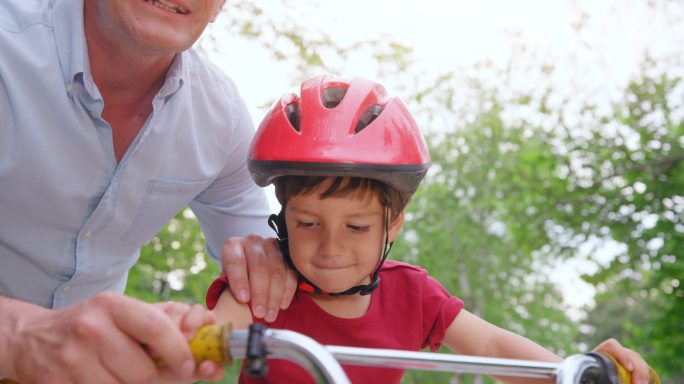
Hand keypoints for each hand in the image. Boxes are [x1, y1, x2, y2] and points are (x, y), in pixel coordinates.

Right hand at [6, 293, 209, 382]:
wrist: (34, 339)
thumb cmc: (94, 326)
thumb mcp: (124, 313)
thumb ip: (165, 322)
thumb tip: (206, 335)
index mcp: (112, 305)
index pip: (155, 327)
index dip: (179, 349)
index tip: (191, 364)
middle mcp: (91, 328)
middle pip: (143, 370)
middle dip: (155, 377)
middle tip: (153, 372)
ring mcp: (72, 359)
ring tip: (121, 373)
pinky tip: (104, 380)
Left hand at [220, 235, 296, 321]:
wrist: (249, 266)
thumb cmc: (235, 277)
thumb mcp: (227, 280)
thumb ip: (228, 290)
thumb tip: (229, 311)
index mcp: (233, 246)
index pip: (236, 261)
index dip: (239, 281)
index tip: (243, 300)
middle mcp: (253, 242)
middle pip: (259, 266)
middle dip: (260, 293)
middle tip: (259, 313)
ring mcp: (272, 246)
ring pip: (276, 270)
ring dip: (274, 295)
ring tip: (270, 314)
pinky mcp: (287, 254)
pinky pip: (290, 273)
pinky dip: (287, 291)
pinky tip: (282, 305)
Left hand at [592, 338, 650, 383]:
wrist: (593, 372)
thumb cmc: (591, 374)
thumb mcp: (592, 372)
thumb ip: (593, 375)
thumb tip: (597, 380)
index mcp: (601, 350)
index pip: (612, 346)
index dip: (623, 355)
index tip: (629, 368)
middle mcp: (615, 351)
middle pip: (629, 354)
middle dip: (636, 369)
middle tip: (637, 383)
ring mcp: (625, 356)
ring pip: (638, 359)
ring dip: (642, 373)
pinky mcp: (633, 363)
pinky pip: (642, 366)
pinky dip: (645, 374)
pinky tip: (645, 382)